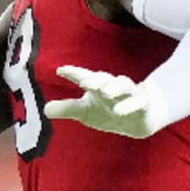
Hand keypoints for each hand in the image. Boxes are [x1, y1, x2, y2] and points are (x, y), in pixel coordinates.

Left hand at [45, 66, 170, 138]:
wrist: (140, 120)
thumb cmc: (109, 111)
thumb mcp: (86, 112)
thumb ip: (67, 109)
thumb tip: (45, 110)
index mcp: (97, 86)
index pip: (84, 77)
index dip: (74, 73)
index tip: (61, 70)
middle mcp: (112, 87)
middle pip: (104, 79)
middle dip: (95, 79)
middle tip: (84, 81)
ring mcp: (130, 94)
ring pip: (124, 86)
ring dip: (114, 88)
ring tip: (104, 92)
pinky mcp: (144, 104)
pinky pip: (138, 102)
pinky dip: (130, 105)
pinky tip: (119, 110)